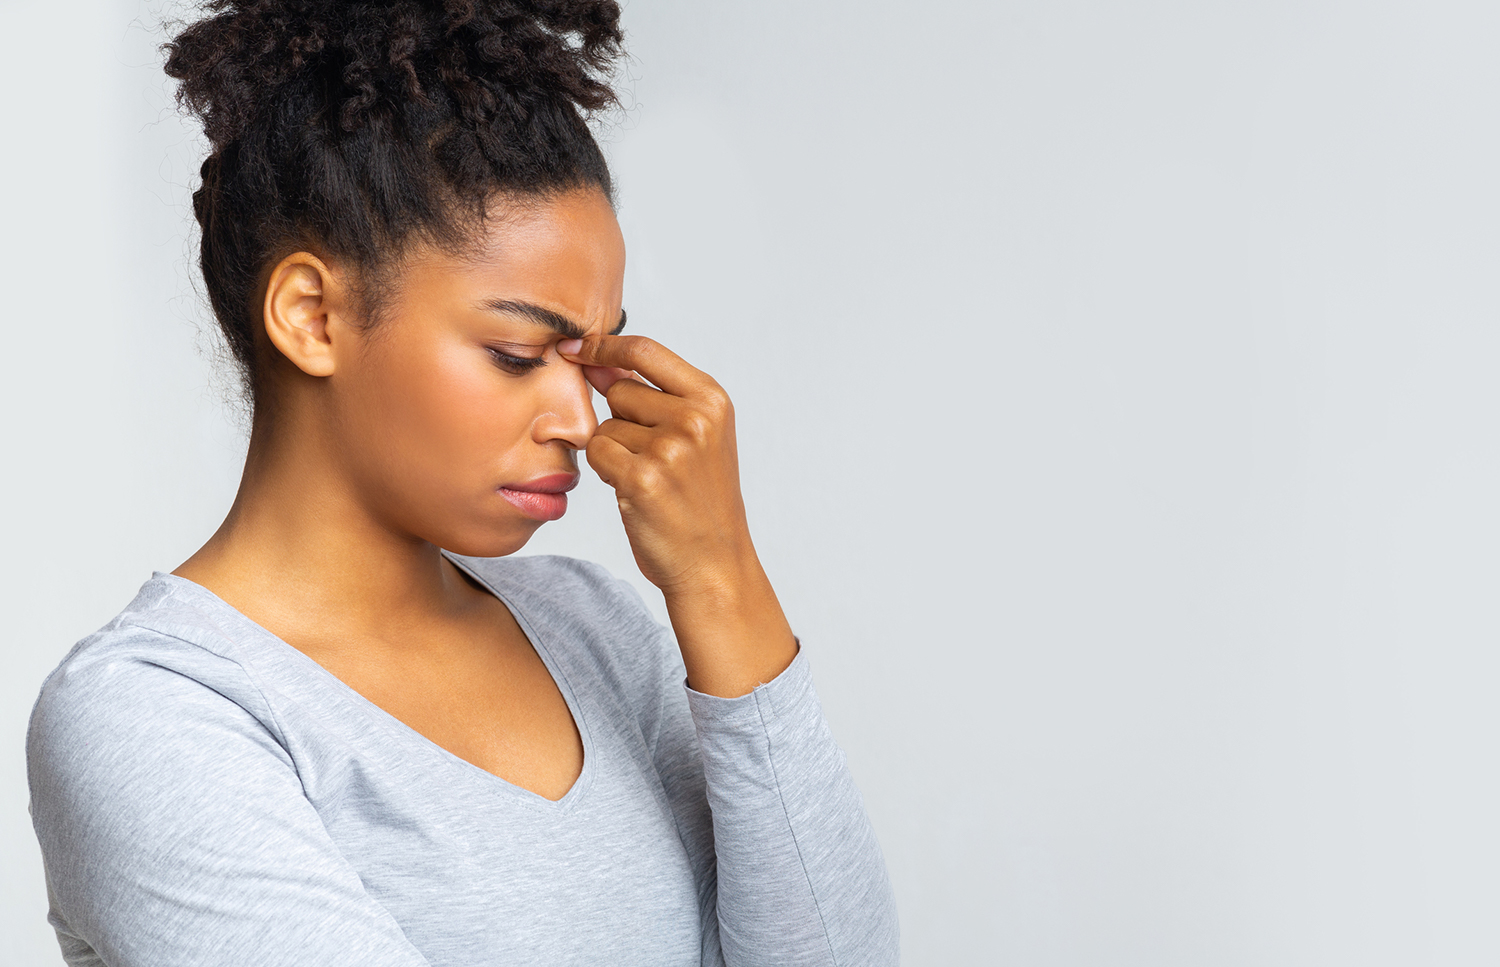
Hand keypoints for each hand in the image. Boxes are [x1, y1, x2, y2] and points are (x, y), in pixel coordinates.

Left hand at [557, 334, 748, 594]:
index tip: (576, 346)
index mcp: (712, 399)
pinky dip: (605, 472)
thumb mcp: (695, 436)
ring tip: (651, 479)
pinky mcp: (641, 478)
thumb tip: (593, 360)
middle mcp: (694, 418)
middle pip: (619, 392)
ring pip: (604, 426)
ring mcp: (669, 448)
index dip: (604, 345)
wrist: (713, 563)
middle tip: (654, 458)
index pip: (644, 350)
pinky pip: (597, 453)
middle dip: (621, 420)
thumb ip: (650, 394)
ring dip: (614, 450)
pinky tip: (635, 492)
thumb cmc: (700, 500)